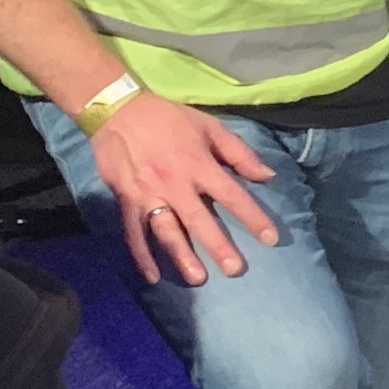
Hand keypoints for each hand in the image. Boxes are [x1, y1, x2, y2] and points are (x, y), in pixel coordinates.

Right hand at [88, 91, 281, 284]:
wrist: (117, 110)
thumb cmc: (168, 119)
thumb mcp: (209, 127)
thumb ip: (239, 153)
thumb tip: (268, 175)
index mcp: (199, 165)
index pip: (231, 195)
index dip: (252, 217)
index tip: (270, 238)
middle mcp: (175, 184)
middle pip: (199, 220)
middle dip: (218, 246)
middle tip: (234, 270)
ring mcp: (148, 194)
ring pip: (166, 230)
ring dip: (181, 255)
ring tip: (197, 278)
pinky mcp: (125, 200)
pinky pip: (133, 232)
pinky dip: (141, 256)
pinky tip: (152, 277)